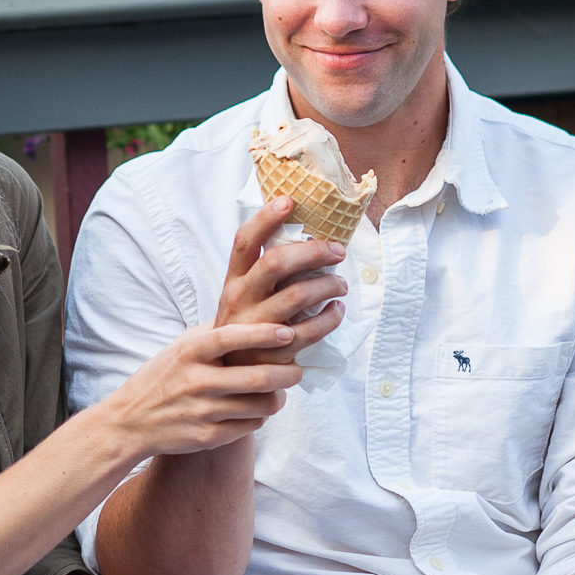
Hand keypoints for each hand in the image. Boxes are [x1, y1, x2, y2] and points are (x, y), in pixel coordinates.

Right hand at [96, 321, 309, 457]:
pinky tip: (258, 409)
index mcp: (190, 352)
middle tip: (298, 370)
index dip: (263, 334)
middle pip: (257, 377)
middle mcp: (196, 380)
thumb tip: (252, 305)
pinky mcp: (208, 437)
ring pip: (261, 405)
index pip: (232, 337)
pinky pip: (251, 426)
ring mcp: (203, 411)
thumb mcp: (180, 347)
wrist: (130, 423)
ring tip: (280, 390)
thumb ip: (213, 331)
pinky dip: (261, 416)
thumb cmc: (162, 378)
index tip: (288, 331)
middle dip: (288, 373)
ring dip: (278, 397)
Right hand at [214, 198, 346, 365]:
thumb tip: (306, 237)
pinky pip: (311, 329)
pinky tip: (337, 310)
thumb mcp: (245, 296)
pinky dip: (331, 317)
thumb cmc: (248, 324)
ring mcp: (255, 326)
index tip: (289, 200)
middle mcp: (239, 299)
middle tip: (338, 250)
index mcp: (233, 280)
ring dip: (328, 285)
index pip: (244, 241)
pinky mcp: (274, 351)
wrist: (232, 374)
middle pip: (276, 263)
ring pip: (298, 294)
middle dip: (313, 251)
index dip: (265, 218)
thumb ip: (266, 271)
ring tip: (342, 284)